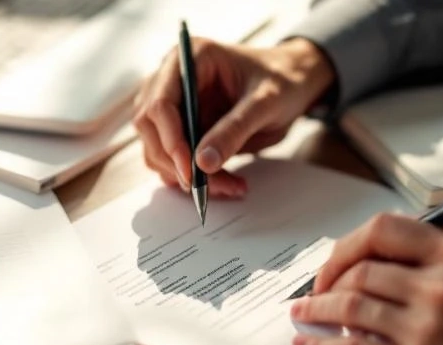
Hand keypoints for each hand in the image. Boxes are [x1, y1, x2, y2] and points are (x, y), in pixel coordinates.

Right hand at [133, 37, 333, 196]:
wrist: (292, 83)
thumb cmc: (282, 81)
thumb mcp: (265, 102)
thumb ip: (234, 130)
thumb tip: (203, 163)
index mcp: (191, 58)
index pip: (160, 102)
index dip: (170, 139)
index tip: (191, 170)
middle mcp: (173, 78)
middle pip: (149, 127)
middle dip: (176, 162)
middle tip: (208, 187)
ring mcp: (174, 104)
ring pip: (157, 148)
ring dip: (185, 175)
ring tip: (229, 185)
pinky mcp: (180, 127)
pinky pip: (173, 158)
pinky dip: (193, 177)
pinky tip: (225, 181)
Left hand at [291, 207, 442, 344]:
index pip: (385, 230)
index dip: (352, 243)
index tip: (341, 257)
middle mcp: (437, 288)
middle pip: (360, 270)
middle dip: (329, 278)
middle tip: (317, 288)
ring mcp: (420, 330)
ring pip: (348, 308)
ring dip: (317, 310)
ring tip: (304, 313)